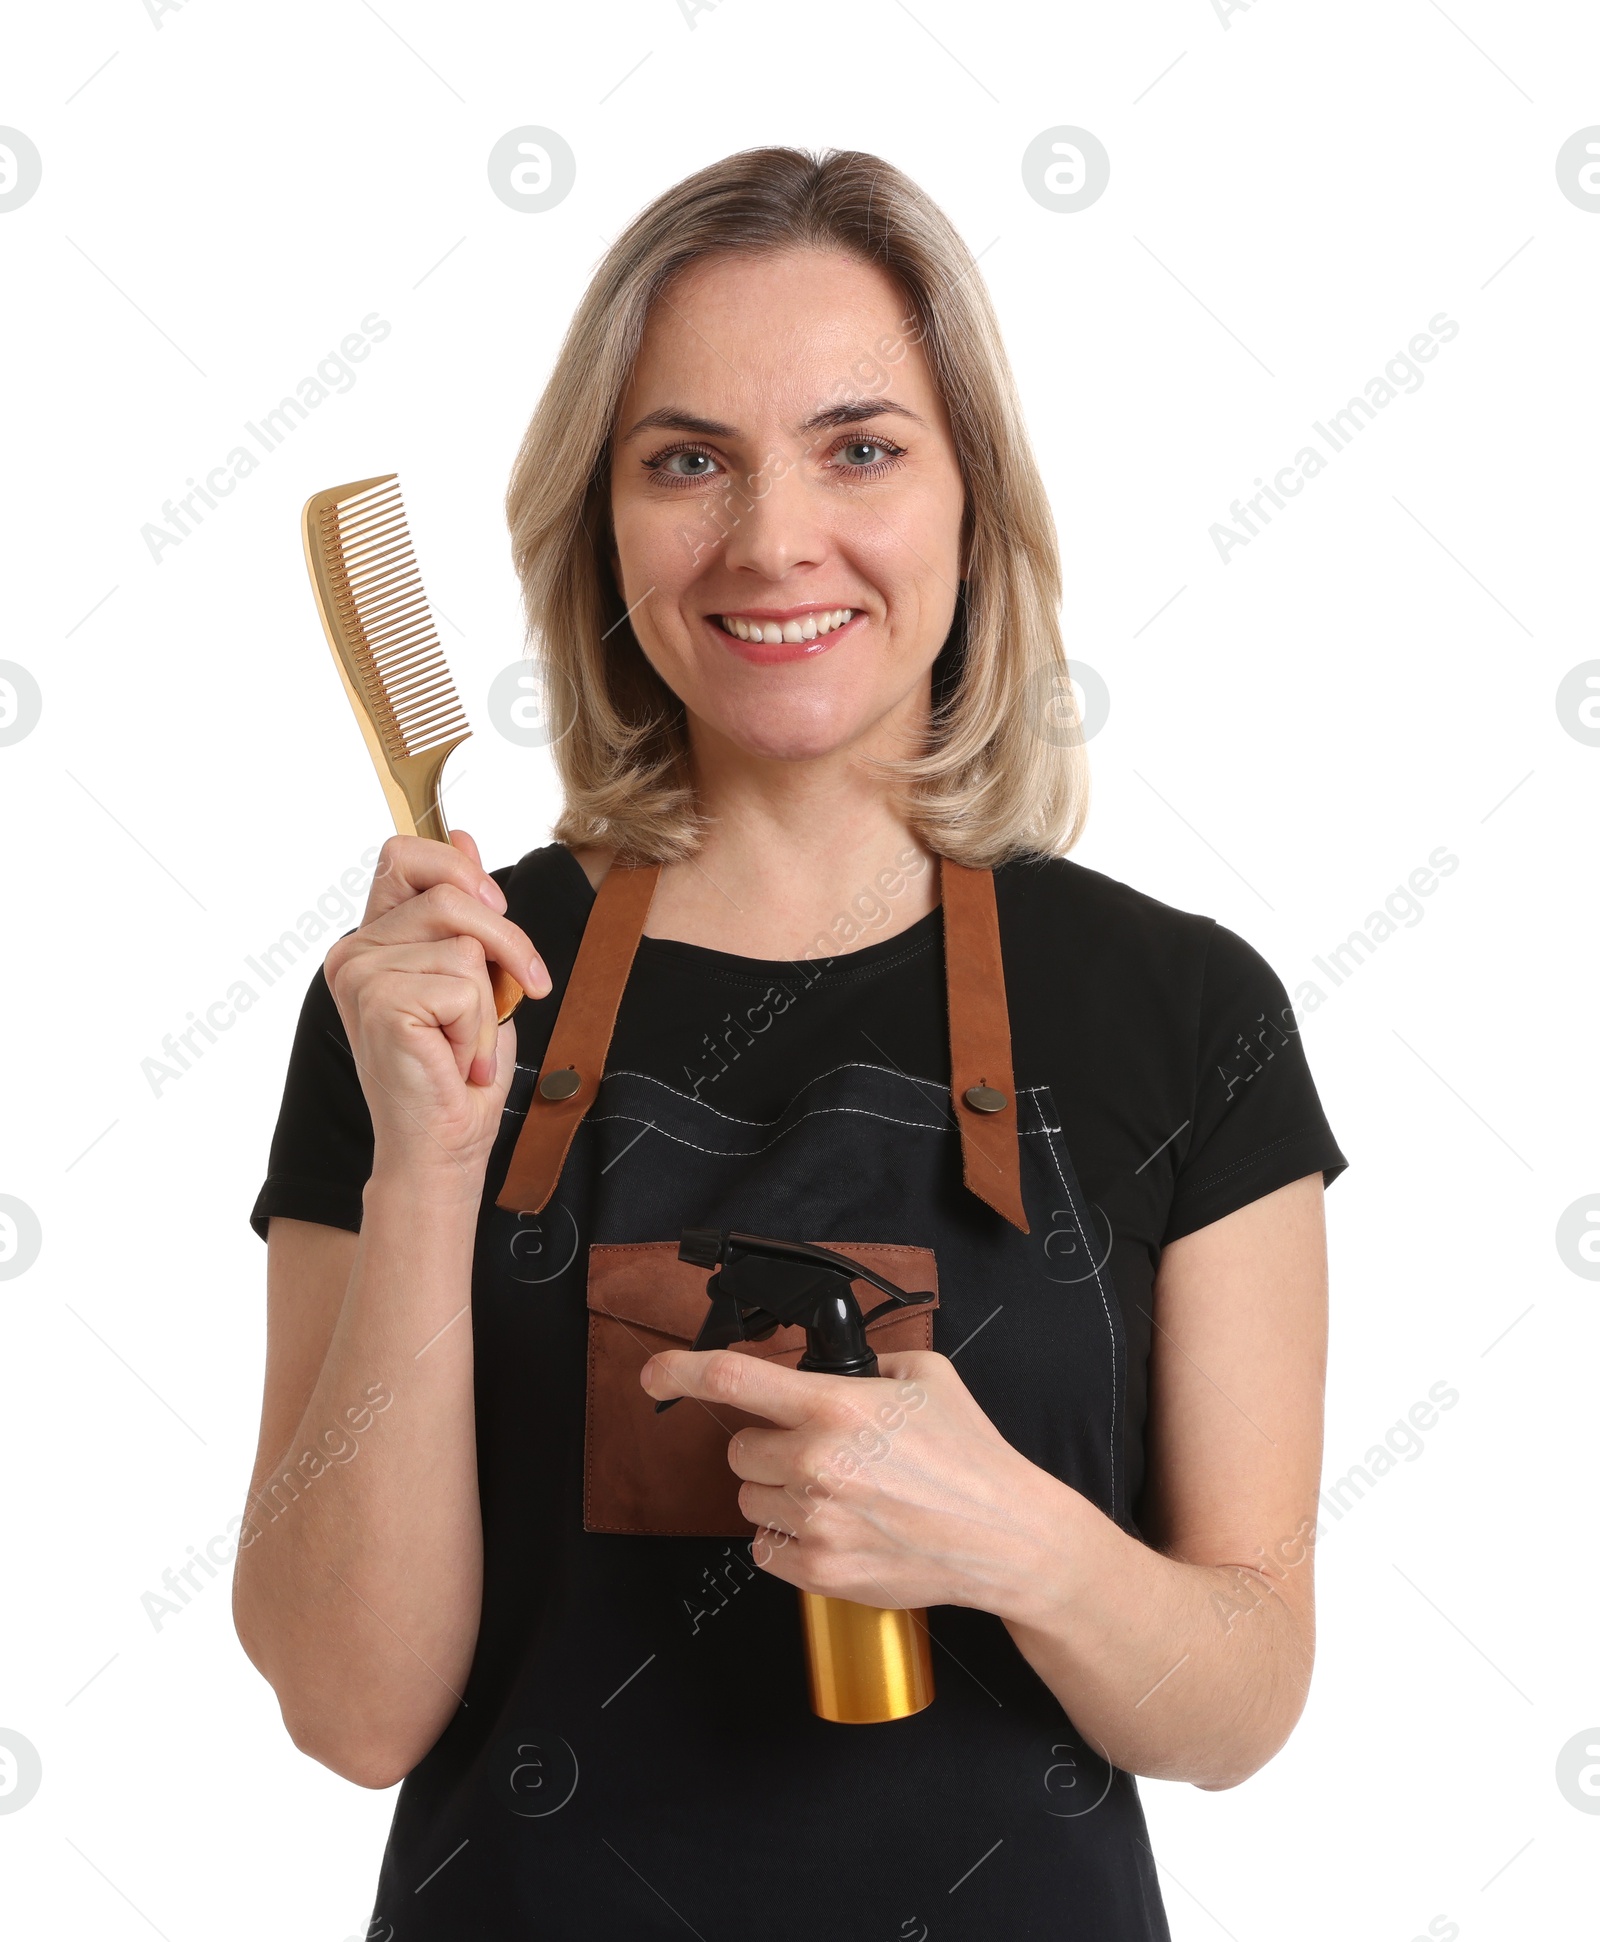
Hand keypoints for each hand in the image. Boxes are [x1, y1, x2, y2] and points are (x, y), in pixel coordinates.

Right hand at [322, 830, 550, 1184]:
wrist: (445, 1144)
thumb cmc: (460, 1070)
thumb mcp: (474, 975)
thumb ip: (462, 911)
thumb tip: (463, 834)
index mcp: (373, 937)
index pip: (404, 854)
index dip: (457, 867)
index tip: (497, 911)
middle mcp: (355, 951)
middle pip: (450, 892)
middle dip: (506, 942)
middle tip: (520, 992)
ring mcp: (360, 975)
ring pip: (464, 945)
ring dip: (488, 1003)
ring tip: (466, 1044)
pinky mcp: (378, 1002)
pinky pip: (463, 984)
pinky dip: (477, 1028)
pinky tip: (454, 1061)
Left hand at [638, 1347, 1062, 1618]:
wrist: (1002, 1537)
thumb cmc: (969, 1455)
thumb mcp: (924, 1376)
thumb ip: (865, 1362)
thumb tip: (827, 1363)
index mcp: (833, 1406)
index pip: (732, 1377)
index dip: (680, 1370)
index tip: (654, 1373)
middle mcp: (814, 1462)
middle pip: (739, 1449)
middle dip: (769, 1446)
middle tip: (820, 1452)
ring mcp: (812, 1521)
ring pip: (751, 1499)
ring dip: (780, 1492)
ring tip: (841, 1493)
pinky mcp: (817, 1570)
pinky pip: (765, 1547)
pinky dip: (790, 1537)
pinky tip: (838, 1526)